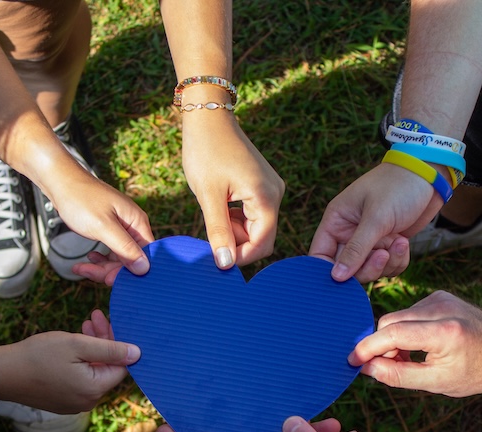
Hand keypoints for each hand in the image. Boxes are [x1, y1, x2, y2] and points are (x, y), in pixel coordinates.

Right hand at [0, 309, 139, 412]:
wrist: (2, 374)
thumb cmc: (38, 356)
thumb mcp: (77, 345)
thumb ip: (110, 349)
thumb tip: (138, 353)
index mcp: (95, 390)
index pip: (122, 366)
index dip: (118, 342)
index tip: (107, 320)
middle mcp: (88, 401)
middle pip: (107, 368)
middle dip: (104, 341)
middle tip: (95, 316)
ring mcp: (75, 403)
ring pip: (94, 372)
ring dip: (92, 349)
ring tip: (84, 325)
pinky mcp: (63, 401)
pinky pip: (80, 380)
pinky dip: (80, 361)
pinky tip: (73, 345)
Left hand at [38, 166, 154, 275]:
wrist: (60, 182)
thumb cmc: (80, 199)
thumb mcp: (103, 226)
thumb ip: (124, 247)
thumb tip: (144, 268)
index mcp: (137, 222)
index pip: (144, 255)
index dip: (128, 271)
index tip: (109, 279)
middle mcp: (133, 226)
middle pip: (130, 259)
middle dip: (110, 270)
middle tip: (90, 272)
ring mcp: (121, 228)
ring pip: (119, 258)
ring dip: (102, 266)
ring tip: (82, 267)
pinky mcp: (109, 230)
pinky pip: (110, 251)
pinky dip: (99, 259)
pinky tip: (88, 260)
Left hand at [181, 111, 283, 268]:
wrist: (208, 118)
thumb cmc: (206, 151)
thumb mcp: (208, 195)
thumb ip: (219, 232)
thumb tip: (225, 264)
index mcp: (266, 197)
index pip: (262, 244)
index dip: (240, 257)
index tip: (216, 261)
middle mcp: (275, 194)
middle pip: (262, 237)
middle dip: (237, 244)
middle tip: (209, 236)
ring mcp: (271, 189)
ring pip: (256, 227)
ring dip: (234, 232)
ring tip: (212, 215)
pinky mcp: (262, 186)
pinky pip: (254, 214)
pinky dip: (236, 220)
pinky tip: (219, 208)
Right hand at [310, 164, 441, 282]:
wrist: (429, 175)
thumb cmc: (397, 187)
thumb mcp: (376, 218)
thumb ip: (356, 249)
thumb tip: (336, 277)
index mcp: (336, 221)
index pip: (320, 255)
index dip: (327, 271)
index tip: (343, 280)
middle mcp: (349, 233)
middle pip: (346, 269)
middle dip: (366, 268)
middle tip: (382, 256)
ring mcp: (369, 241)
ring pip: (369, 270)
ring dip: (386, 264)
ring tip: (399, 242)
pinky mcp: (387, 245)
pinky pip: (387, 267)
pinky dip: (398, 260)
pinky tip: (404, 242)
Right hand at [349, 290, 481, 396]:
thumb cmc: (476, 373)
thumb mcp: (437, 383)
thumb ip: (398, 375)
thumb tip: (367, 368)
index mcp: (443, 331)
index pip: (392, 333)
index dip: (368, 347)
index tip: (353, 361)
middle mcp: (440, 308)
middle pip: (389, 321)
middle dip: (381, 344)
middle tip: (386, 367)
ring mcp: (440, 298)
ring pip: (397, 316)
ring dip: (394, 338)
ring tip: (408, 359)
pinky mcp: (440, 296)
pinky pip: (409, 312)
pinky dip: (406, 329)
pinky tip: (419, 345)